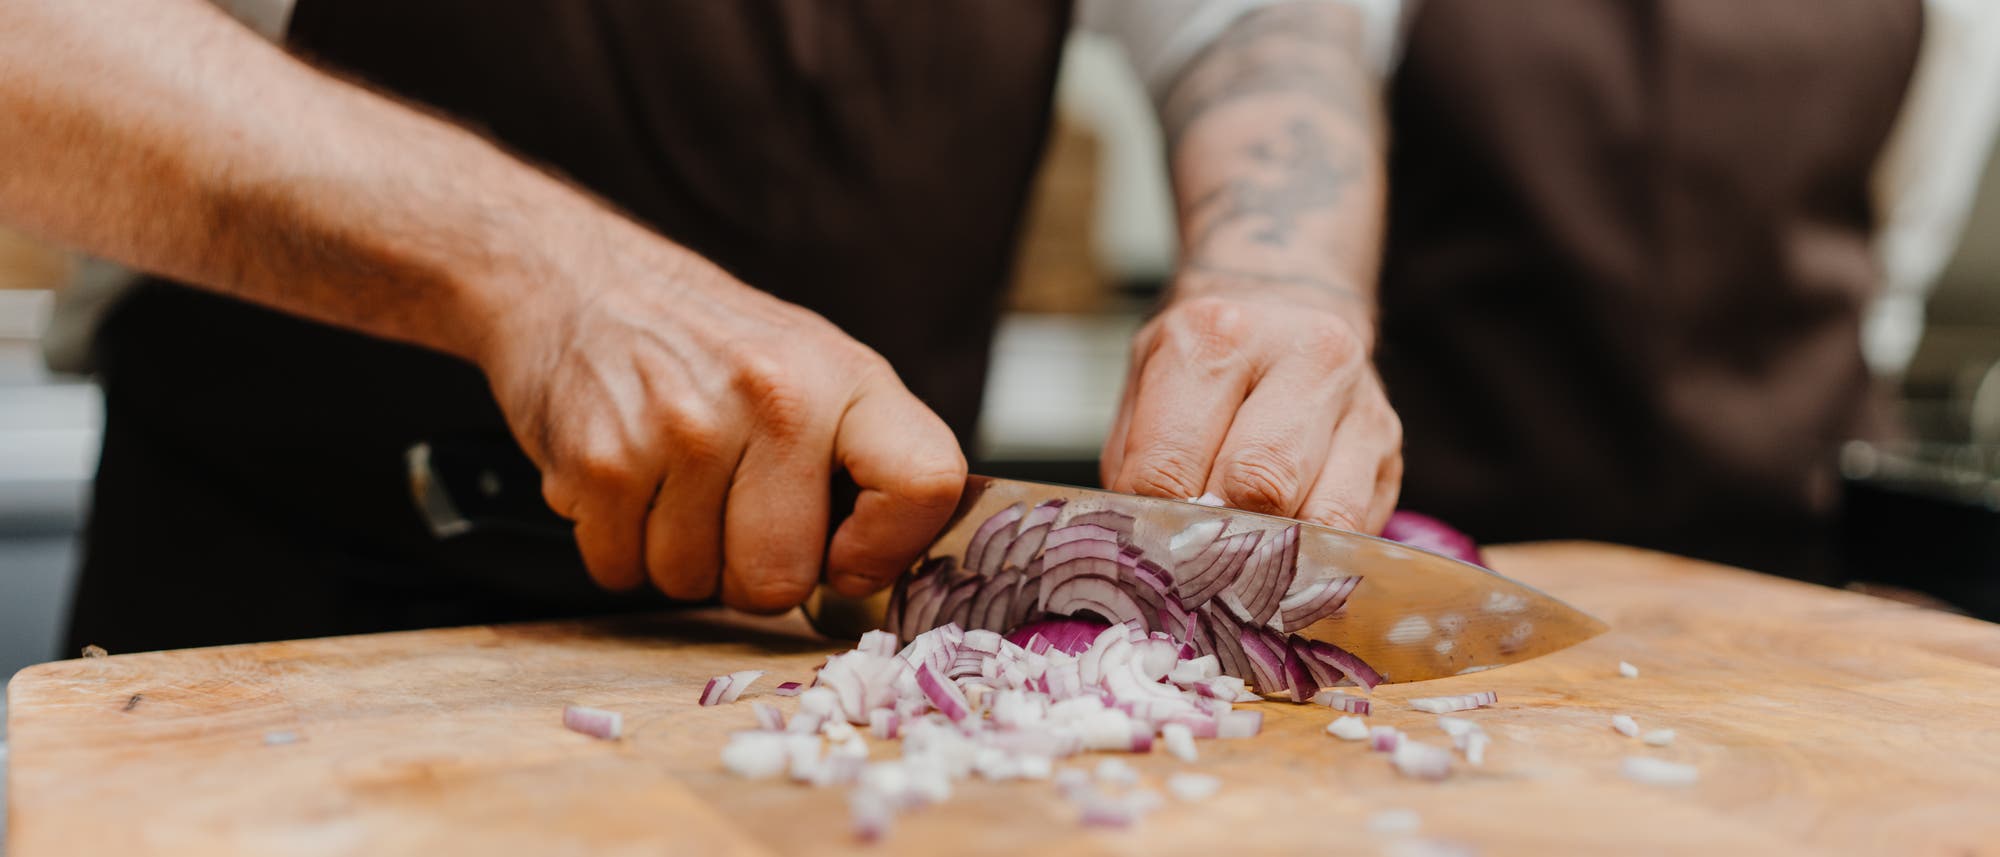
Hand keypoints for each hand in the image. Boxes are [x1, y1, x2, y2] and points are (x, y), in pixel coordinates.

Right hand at [480, 247, 965, 611]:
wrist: (587, 286)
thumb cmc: (722, 353)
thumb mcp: (824, 375)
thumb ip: (873, 464)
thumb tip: (883, 578)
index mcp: (844, 377)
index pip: (923, 484)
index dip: (887, 548)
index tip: (847, 553)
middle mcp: (771, 395)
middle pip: (780, 580)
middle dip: (753, 570)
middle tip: (735, 508)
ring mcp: (680, 429)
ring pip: (694, 584)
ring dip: (682, 557)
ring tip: (677, 484)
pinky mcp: (600, 461)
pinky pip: (624, 572)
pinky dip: (622, 548)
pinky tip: (631, 483)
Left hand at [1101, 283, 1400, 532]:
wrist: (1283, 303)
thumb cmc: (1203, 360)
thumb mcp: (1146, 385)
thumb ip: (1137, 464)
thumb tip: (1148, 552)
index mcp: (1218, 336)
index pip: (1171, 466)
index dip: (1154, 523)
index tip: (1151, 543)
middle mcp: (1303, 356)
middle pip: (1259, 485)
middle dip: (1220, 536)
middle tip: (1196, 554)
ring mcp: (1359, 400)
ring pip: (1320, 517)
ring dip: (1274, 551)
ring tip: (1242, 556)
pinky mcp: (1389, 446)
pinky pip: (1354, 530)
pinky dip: (1314, 553)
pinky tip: (1284, 546)